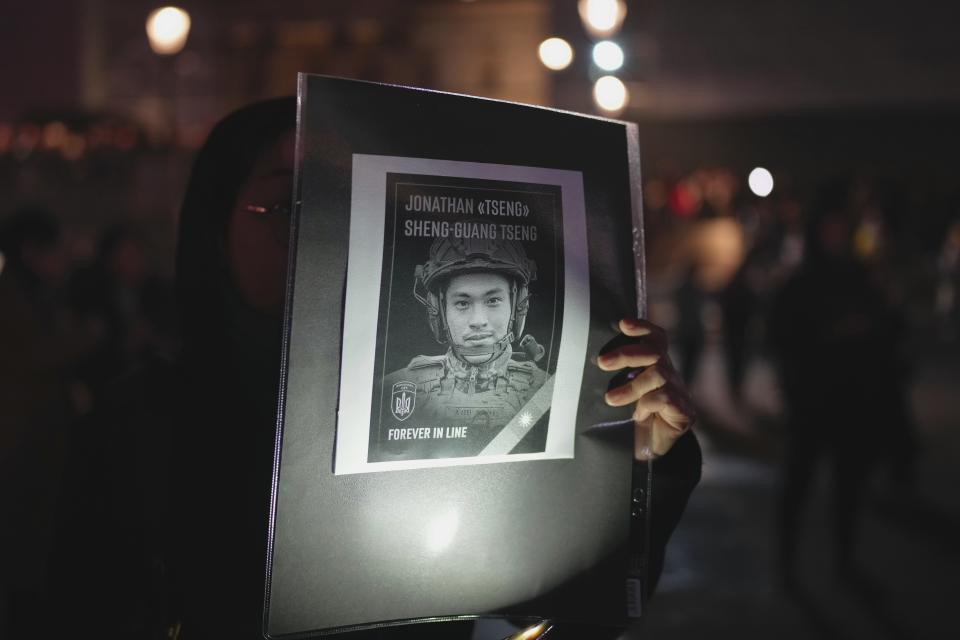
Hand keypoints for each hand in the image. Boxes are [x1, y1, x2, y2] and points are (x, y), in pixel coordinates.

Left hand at [597, 318, 695, 460]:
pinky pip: (664, 397)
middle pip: (654, 351)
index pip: (656, 338)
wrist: (644, 454)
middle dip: (626, 354)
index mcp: (656, 367)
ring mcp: (680, 393)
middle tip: (602, 363)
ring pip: (658, 373)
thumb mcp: (618, 394)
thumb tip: (594, 360)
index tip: (622, 324)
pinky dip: (647, 405)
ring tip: (611, 400)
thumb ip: (615, 376)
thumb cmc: (627, 422)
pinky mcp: (684, 411)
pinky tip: (638, 416)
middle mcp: (670, 375)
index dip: (642, 328)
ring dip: (631, 386)